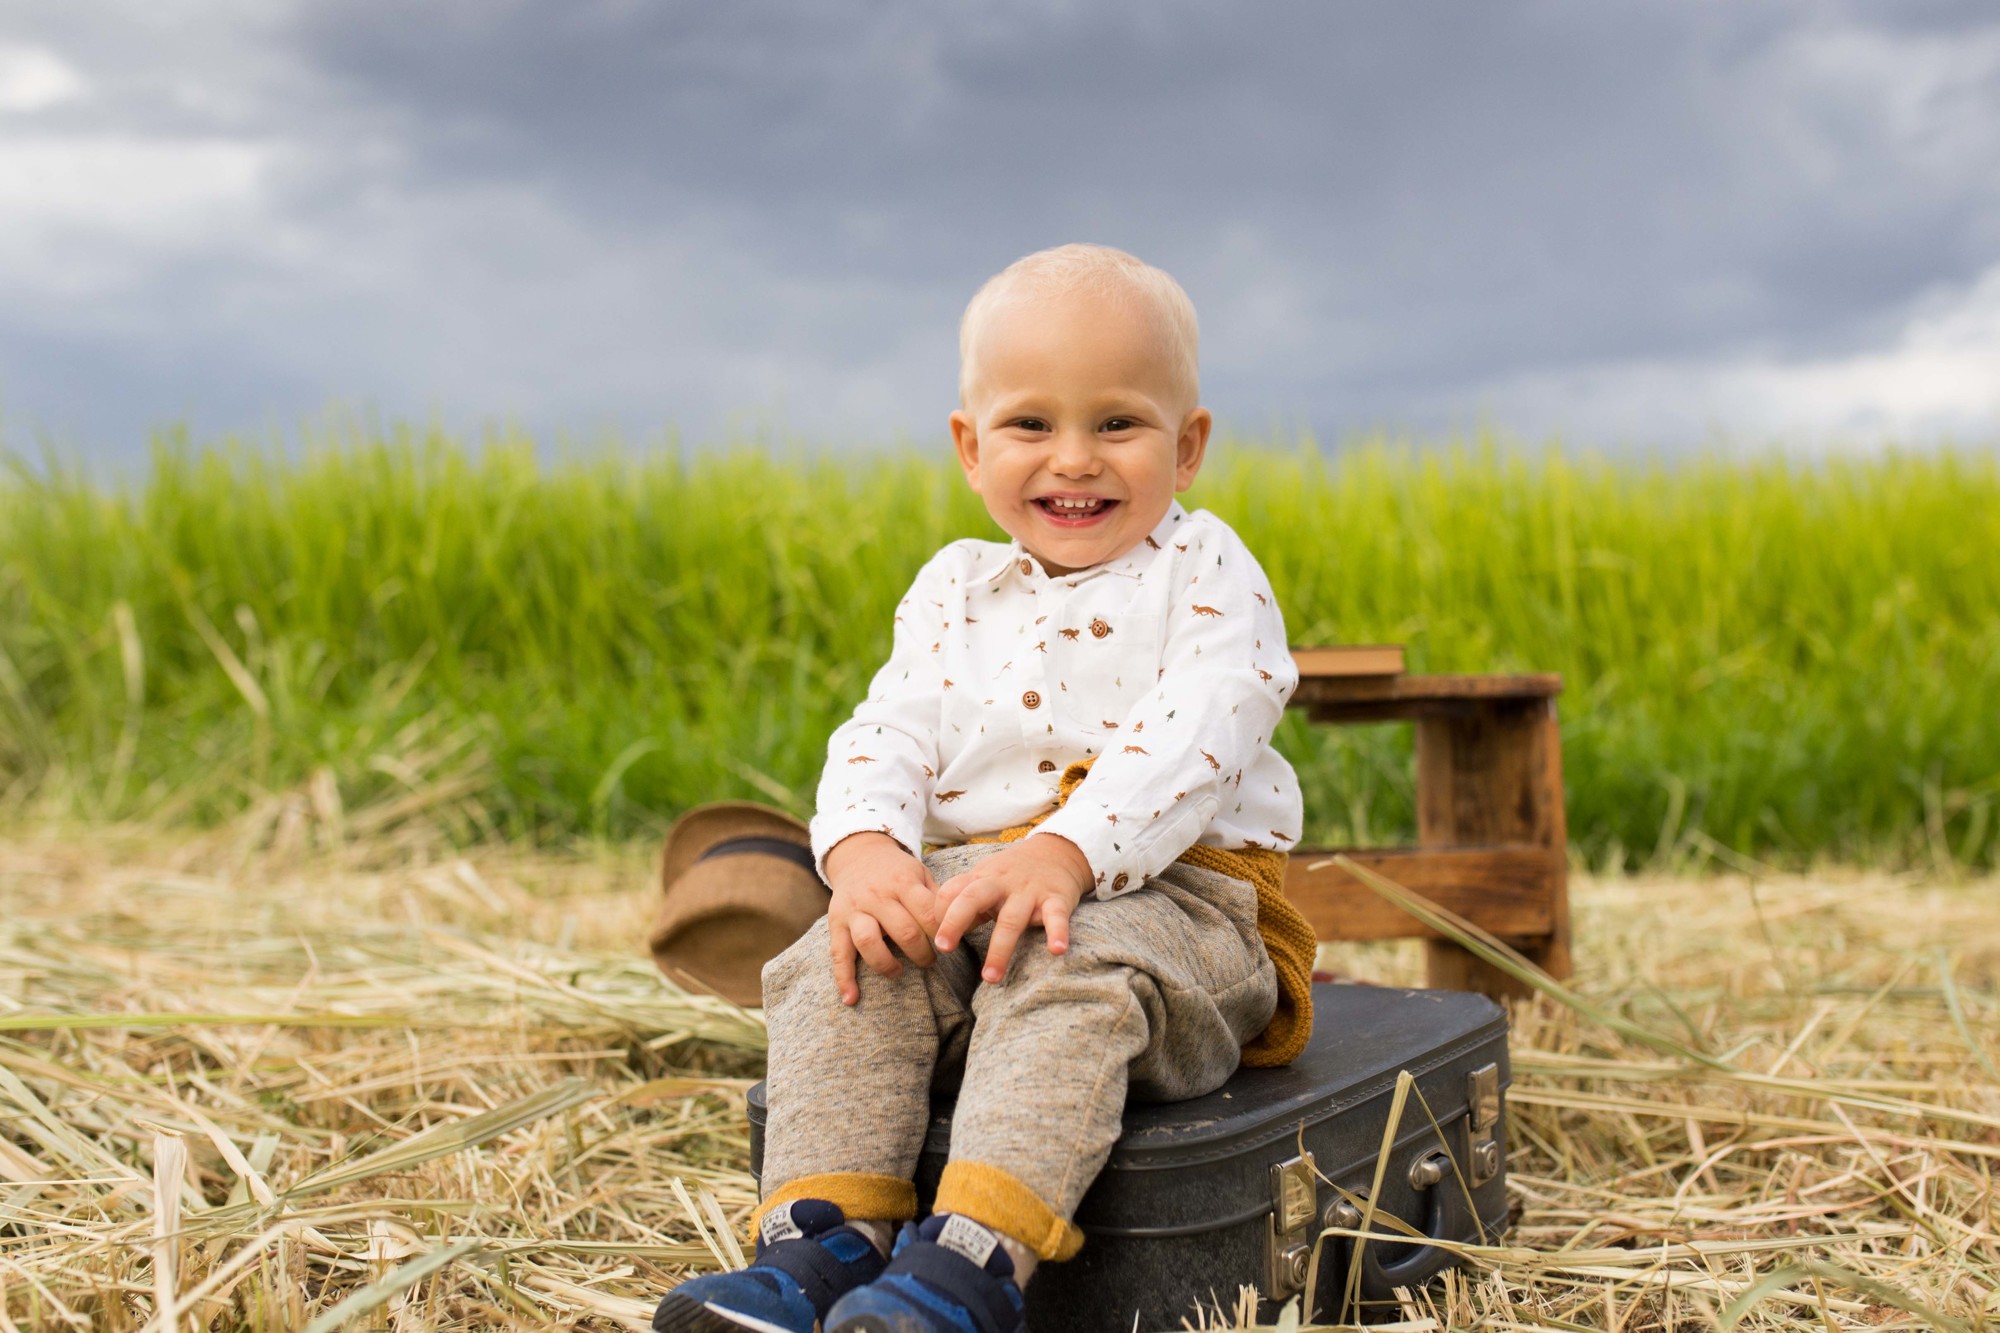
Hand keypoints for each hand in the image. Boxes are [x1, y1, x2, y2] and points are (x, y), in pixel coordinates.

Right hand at [822, 832, 942, 1005]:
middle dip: (922, 953)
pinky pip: (838, 954)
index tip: (949, 944)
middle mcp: (877, 895)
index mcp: (902, 881)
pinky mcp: (836, 924)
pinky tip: (852, 998)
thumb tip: (963, 923)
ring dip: (887, 964)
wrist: (859, 854)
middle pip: (903, 930)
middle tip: (930, 961)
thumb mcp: (920, 873)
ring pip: (868, 941)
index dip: (941, 933)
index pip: (927, 912)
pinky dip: (843, 978)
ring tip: (899, 972)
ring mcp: (854, 910)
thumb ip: (937, 897)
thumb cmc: (898, 872)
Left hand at [934, 834, 1093, 984]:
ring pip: (1012, 920)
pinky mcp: (1056, 899)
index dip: (939, 914)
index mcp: (980, 879)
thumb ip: (963, 902)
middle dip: (955, 922)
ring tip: (991, 979)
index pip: (950, 892)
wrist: (1057, 851)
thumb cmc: (1012, 874)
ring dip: (1000, 950)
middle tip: (943, 949)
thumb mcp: (984, 880)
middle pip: (973, 898)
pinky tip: (1056, 951)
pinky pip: (1056, 917)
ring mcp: (1029, 892)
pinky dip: (1057, 933)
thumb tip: (942, 935)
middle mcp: (1002, 884)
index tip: (937, 939)